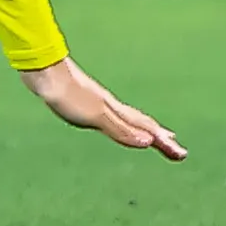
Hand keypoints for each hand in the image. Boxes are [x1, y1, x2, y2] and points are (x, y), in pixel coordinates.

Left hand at [21, 58, 185, 158]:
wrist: (44, 72)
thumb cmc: (68, 95)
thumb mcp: (95, 116)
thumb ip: (121, 129)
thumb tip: (149, 142)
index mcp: (116, 111)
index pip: (147, 129)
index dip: (164, 143)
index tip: (181, 154)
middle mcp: (112, 107)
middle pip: (142, 124)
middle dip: (160, 138)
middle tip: (176, 151)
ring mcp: (99, 104)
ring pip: (129, 119)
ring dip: (144, 131)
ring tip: (154, 137)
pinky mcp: (86, 104)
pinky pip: (114, 118)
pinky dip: (125, 125)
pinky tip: (117, 123)